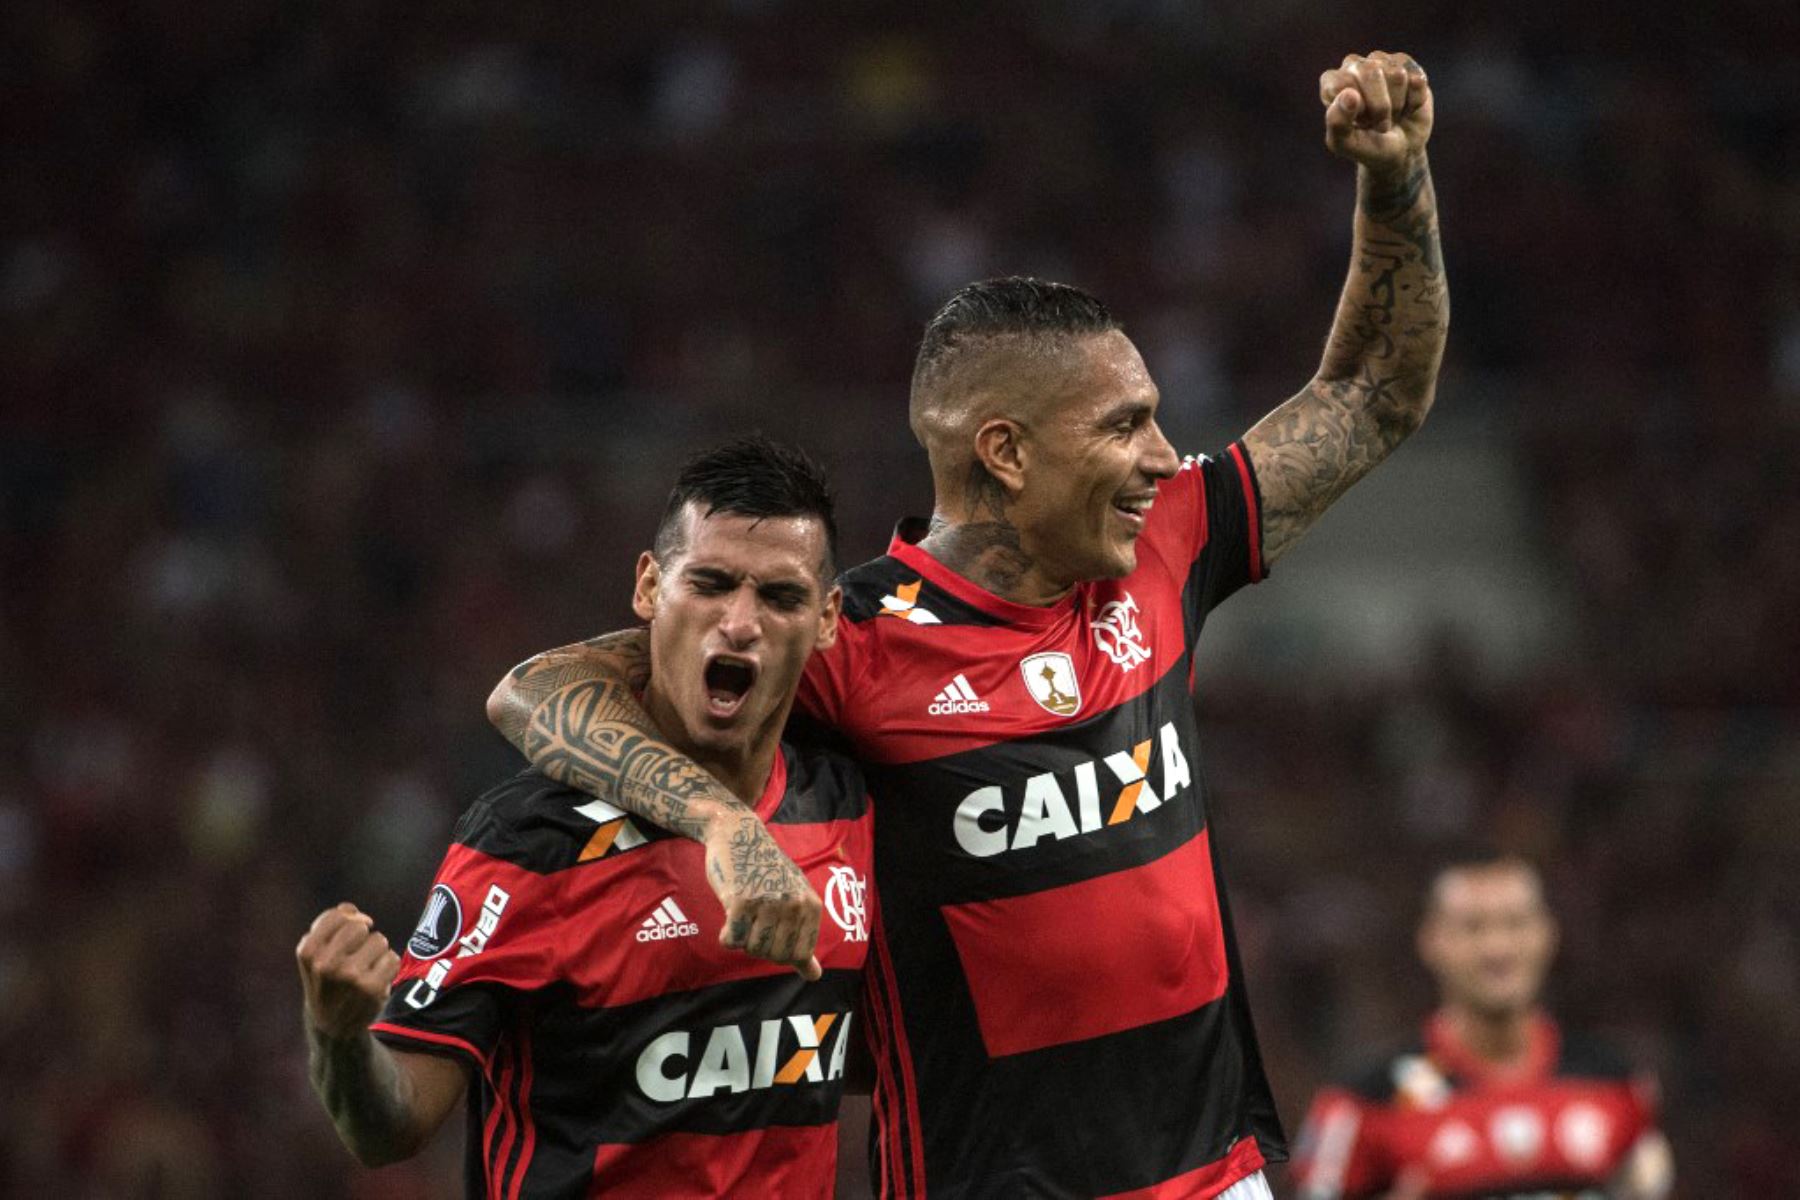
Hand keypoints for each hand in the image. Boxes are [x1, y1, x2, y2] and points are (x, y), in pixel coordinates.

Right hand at [297, 903, 402, 1038]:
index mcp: (308, 952)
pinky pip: (392, 958)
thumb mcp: (315, 955)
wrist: (332, 1026)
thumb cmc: (326, 982)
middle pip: (361, 926)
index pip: (339, 915)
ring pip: (379, 940)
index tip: (351, 934)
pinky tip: (375, 981)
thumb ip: (329, 925)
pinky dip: (388, 967)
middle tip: (356, 957)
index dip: (350, 920)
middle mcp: (327, 963)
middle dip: (363, 937)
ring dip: (376, 953)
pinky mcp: (372, 988)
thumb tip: (353, 911)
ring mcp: (350, 976)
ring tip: (364, 971)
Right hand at [704, 810, 822, 979]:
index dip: (781, 951)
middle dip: (759, 945)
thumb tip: (815, 977)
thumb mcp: (794, 900)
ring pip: (752, 949)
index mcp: (811, 906)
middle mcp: (793, 904)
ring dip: (742, 938)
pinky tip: (730, 913)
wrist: (739, 834)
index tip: (772, 932)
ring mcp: (768, 902)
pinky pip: (731, 941)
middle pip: (774, 956)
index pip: (799, 955)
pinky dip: (726, 935)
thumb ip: (803, 938)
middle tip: (754, 920)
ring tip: (744, 913)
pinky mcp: (740, 901)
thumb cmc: (767, 871)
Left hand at [1320, 51, 1432, 170]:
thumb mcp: (1345, 144)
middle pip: (1371, 72)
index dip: (1355, 109)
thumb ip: (1337, 122)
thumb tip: (1349, 95)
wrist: (1401, 150)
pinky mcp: (1408, 65)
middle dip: (1380, 107)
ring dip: (1398, 106)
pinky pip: (1417, 80)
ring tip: (1392, 114)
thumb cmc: (1368, 146)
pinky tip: (1407, 106)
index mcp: (1332, 81)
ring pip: (1397, 75)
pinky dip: (1415, 102)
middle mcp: (1355, 65)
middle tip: (1377, 122)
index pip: (1341, 83)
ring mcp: (1383, 61)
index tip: (1357, 123)